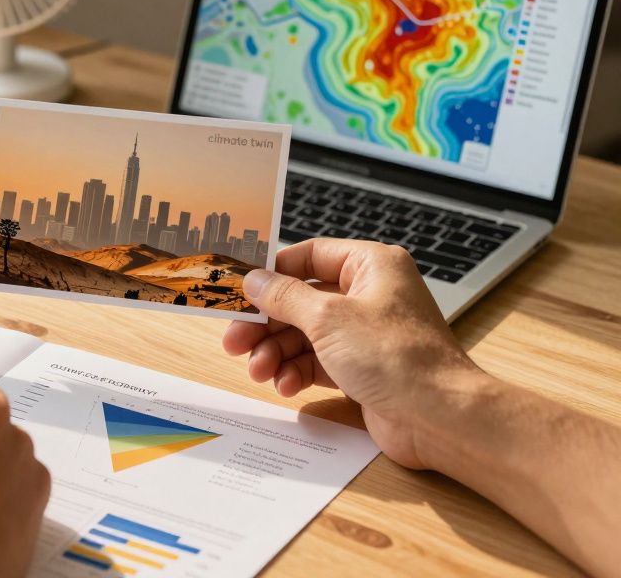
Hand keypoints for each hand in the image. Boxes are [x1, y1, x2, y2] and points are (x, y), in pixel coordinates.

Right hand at [221, 239, 483, 468]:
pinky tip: (285, 385)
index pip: (309, 257)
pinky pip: (316, 362)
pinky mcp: (362, 368)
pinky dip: (296, 372)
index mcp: (370, 267)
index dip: (272, 273)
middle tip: (235, 341)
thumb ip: (284, 296)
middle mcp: (369, 295)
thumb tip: (255, 280)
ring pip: (304, 334)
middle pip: (300, 300)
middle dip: (266, 324)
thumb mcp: (327, 317)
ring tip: (260, 371)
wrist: (440, 417)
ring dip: (276, 352)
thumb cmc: (398, 358)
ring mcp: (365, 333)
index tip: (241, 290)